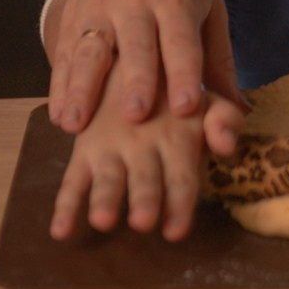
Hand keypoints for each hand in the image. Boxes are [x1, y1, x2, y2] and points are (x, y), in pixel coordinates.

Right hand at [46, 0, 241, 133]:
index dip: (184, 74)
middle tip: (134, 118)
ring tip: (74, 124)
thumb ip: (219, 59)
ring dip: (82, 88)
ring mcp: (100, 5)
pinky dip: (59, 82)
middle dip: (136, 82)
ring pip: (90, 50)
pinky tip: (57, 112)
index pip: (182, 41)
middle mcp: (137, 1)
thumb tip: (239, 111)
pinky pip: (64, 49)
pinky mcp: (74, 10)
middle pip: (136, 46)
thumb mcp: (209, 2)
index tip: (185, 109)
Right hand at [48, 60, 246, 241]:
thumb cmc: (177, 93)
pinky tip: (60, 232)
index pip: (181, 174)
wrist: (129, 56)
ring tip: (102, 221)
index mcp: (177, 135)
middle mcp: (143, 143)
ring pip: (107, 177)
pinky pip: (72, 178)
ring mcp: (110, 147)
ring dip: (104, 198)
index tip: (176, 231)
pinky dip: (64, 205)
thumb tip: (228, 145)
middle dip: (144, 198)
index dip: (180, 202)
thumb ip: (224, 121)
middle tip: (142, 222)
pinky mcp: (85, 149)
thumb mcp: (206, 101)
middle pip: (144, 176)